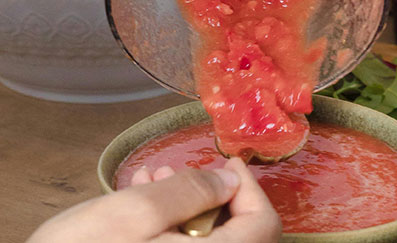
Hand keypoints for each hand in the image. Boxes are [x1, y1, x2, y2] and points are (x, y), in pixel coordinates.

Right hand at [26, 157, 280, 241]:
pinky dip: (167, 231)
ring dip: (183, 210)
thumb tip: (230, 178)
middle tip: (174, 170)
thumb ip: (188, 191)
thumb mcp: (133, 212)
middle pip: (237, 237)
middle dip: (208, 196)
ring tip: (145, 183)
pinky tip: (135, 207)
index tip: (227, 161)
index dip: (249, 187)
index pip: (263, 226)